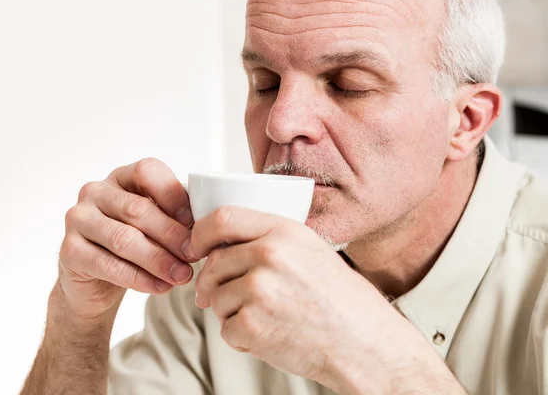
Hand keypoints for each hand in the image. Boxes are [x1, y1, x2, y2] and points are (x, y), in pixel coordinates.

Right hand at [58, 158, 198, 321]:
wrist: (95, 283)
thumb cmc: (134, 245)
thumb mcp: (157, 224)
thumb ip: (177, 216)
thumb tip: (206, 224)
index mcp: (121, 177)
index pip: (147, 171)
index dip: (174, 195)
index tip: (197, 222)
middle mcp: (95, 191)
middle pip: (138, 209)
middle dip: (172, 235)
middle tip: (195, 256)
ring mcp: (78, 219)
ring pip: (124, 239)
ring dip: (159, 260)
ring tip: (182, 276)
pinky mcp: (69, 250)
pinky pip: (109, 265)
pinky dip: (140, 278)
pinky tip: (161, 287)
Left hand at [186, 206, 452, 393]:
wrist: (364, 343)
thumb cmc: (338, 297)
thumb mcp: (309, 249)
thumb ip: (266, 239)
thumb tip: (216, 246)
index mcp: (283, 230)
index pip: (221, 218)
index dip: (200, 234)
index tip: (195, 248)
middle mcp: (269, 255)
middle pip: (213, 262)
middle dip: (210, 283)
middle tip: (218, 296)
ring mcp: (260, 290)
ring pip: (216, 298)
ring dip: (229, 312)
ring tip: (265, 318)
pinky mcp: (253, 326)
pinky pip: (225, 329)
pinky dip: (240, 338)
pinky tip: (269, 335)